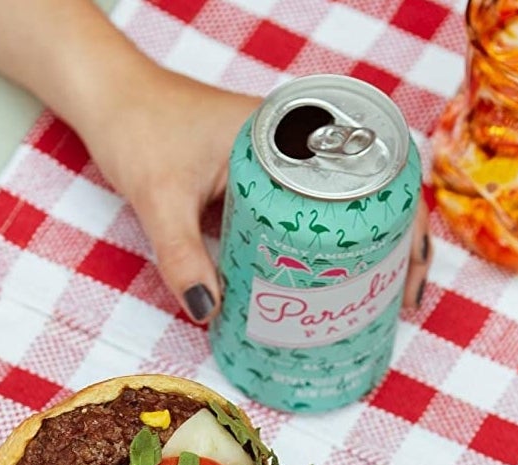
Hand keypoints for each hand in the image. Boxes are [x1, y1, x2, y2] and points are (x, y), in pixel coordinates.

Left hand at [79, 66, 432, 321]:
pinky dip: (312, 250)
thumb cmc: (138, 127)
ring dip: (353, 255)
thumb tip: (209, 312)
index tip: (406, 280)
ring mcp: (279, 164)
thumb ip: (181, 254)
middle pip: (365, 201)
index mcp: (292, 135)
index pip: (374, 179)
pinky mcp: (259, 182)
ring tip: (364, 304)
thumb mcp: (160, 195)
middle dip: (387, 252)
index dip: (405, 229)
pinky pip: (299, 217)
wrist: (111, 99)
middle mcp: (296, 145)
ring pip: (334, 212)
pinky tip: (311, 285)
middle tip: (393, 304)